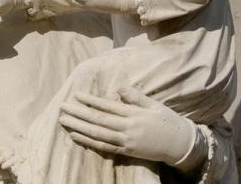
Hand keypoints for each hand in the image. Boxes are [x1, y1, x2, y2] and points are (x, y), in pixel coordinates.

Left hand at [59, 86, 197, 166]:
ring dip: (78, 127)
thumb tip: (119, 88)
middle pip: (97, 120)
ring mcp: (125, 141)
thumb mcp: (153, 104)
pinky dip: (88, 141)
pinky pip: (103, 146)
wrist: (179, 144)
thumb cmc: (166, 120)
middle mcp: (127, 128)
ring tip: (64, 121)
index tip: (76, 95)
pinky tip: (76, 135)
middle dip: (78, 113)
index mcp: (133, 114)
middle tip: (62, 107)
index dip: (90, 101)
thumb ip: (135, 96)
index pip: (107, 107)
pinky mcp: (125, 151)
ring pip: (97, 134)